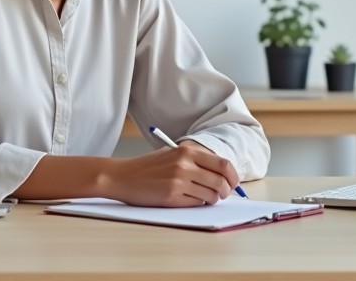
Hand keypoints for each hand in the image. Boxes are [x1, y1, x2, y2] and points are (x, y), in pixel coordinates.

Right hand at [101, 140, 239, 206]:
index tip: (233, 183)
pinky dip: (198, 204)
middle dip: (226, 191)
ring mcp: (179, 181)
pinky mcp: (172, 197)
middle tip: (223, 194)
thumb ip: (194, 160)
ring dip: (212, 199)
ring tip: (205, 197)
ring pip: (211, 195)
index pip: (223, 164)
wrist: (122, 176)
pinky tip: (190, 200)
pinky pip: (197, 204)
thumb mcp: (171, 154)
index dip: (233, 176)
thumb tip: (221, 173)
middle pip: (221, 181)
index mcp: (187, 151)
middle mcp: (185, 165)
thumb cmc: (147, 167)